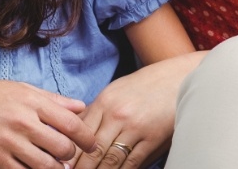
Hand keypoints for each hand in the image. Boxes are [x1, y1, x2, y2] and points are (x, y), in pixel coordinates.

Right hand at [0, 79, 96, 168]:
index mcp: (31, 101)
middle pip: (61, 147)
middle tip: (72, 155)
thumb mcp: (22, 89)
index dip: (85, 137)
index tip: (91, 144)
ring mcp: (9, 142)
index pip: (69, 123)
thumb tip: (81, 107)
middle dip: (71, 154)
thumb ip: (53, 99)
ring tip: (59, 166)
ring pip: (46, 165)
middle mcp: (22, 121)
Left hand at [70, 52, 204, 168]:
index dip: (70, 153)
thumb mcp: (115, 92)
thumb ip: (96, 111)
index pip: (80, 132)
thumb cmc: (143, 87)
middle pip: (92, 150)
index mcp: (104, 101)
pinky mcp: (152, 139)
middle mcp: (116, 114)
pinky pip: (132, 163)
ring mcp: (135, 127)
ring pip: (110, 160)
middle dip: (80, 168)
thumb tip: (76, 131)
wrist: (176, 78)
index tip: (61, 164)